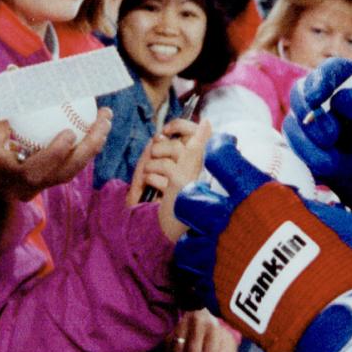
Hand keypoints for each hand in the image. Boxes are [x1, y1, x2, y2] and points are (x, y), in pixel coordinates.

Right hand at [0, 107, 112, 201]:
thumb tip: (3, 83)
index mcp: (7, 180)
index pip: (35, 172)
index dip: (54, 155)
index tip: (69, 132)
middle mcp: (28, 187)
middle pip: (65, 172)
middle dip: (88, 147)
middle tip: (102, 119)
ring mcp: (40, 183)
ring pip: (73, 168)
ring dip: (93, 143)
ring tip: (105, 116)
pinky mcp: (48, 176)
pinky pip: (71, 161)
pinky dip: (86, 142)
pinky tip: (96, 119)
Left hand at [129, 118, 209, 239]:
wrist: (166, 227)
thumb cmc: (165, 197)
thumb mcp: (166, 171)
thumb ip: (166, 152)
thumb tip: (158, 136)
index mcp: (199, 160)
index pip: (199, 128)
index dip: (181, 125)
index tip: (166, 131)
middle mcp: (201, 165)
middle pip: (179, 140)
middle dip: (159, 148)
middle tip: (154, 159)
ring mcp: (193, 173)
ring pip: (168, 150)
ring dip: (152, 163)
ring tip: (151, 176)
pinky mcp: (181, 181)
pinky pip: (161, 166)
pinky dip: (150, 176)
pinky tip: (151, 186)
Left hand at [173, 132, 351, 351]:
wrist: (334, 319)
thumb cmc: (346, 265)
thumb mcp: (343, 225)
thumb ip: (322, 214)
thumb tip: (326, 213)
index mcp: (259, 197)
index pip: (222, 159)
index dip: (220, 148)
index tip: (224, 147)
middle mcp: (229, 225)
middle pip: (187, 200)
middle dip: (194, 198)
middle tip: (208, 203)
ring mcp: (219, 263)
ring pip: (184, 246)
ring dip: (195, 243)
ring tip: (212, 247)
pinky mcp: (219, 297)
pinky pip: (198, 284)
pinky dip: (207, 280)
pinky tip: (223, 280)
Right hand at [284, 60, 351, 251]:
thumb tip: (340, 99)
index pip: (334, 71)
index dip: (320, 79)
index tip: (318, 99)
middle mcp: (343, 108)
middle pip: (304, 91)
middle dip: (306, 109)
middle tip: (329, 136)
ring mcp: (328, 134)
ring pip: (295, 123)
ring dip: (306, 139)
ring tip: (333, 159)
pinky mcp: (319, 160)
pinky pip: (297, 151)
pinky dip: (307, 158)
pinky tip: (331, 169)